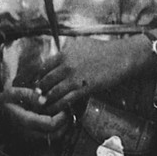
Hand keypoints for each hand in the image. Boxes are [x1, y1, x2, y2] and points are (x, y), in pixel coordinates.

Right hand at [0, 85, 69, 139]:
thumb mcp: (9, 94)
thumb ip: (27, 94)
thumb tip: (44, 99)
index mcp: (25, 121)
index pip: (51, 124)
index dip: (62, 117)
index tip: (65, 107)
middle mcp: (29, 135)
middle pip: (56, 135)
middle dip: (65, 124)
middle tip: (68, 112)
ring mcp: (29, 141)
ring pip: (53, 139)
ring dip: (61, 129)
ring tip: (63, 116)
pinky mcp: (29, 144)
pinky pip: (47, 140)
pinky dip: (54, 132)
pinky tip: (54, 121)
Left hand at [35, 36, 153, 112]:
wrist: (121, 56)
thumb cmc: (103, 50)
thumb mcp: (81, 45)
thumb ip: (67, 52)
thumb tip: (57, 56)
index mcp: (64, 53)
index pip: (43, 67)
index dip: (38, 77)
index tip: (37, 84)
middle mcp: (66, 65)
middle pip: (45, 81)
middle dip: (39, 91)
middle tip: (35, 99)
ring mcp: (75, 77)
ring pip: (53, 93)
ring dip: (46, 101)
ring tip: (42, 107)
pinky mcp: (84, 88)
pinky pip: (66, 100)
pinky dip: (59, 106)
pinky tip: (55, 110)